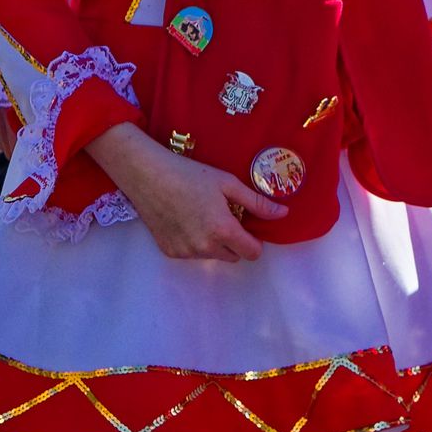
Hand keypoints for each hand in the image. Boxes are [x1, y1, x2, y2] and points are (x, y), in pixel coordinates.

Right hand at [88, 123, 280, 262]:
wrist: (148, 176)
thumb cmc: (190, 175)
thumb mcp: (228, 184)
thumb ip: (257, 203)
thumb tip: (283, 214)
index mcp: (223, 231)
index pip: (252, 253)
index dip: (256, 241)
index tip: (250, 226)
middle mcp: (204, 247)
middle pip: (234, 256)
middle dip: (236, 242)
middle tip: (227, 218)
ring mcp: (185, 252)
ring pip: (213, 256)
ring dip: (216, 244)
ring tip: (205, 217)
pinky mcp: (169, 252)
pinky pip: (193, 254)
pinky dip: (196, 243)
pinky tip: (188, 221)